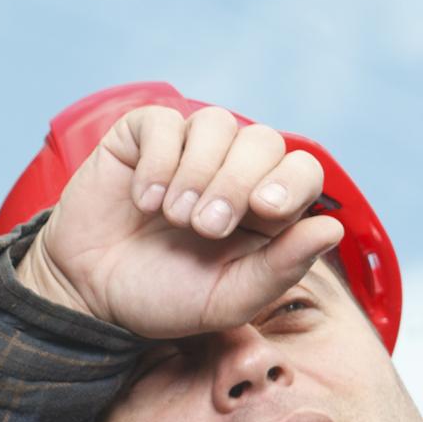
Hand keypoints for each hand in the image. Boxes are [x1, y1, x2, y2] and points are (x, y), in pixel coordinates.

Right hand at [12, 104, 343, 340]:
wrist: (89, 295)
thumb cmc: (163, 298)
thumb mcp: (228, 300)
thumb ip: (281, 268)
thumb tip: (333, 228)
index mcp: (264, 209)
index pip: (301, 171)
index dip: (290, 182)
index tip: (263, 211)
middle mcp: (231, 170)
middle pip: (261, 141)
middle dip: (236, 183)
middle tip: (204, 228)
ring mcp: (187, 149)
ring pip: (215, 124)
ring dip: (197, 172)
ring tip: (172, 216)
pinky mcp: (143, 137)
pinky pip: (164, 122)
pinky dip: (158, 161)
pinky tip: (143, 199)